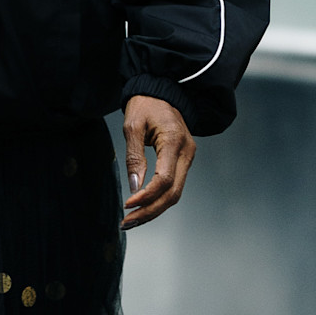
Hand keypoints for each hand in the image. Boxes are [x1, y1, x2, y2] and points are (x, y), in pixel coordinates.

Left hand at [121, 95, 195, 230]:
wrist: (161, 91)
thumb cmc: (145, 105)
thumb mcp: (132, 126)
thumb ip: (134, 157)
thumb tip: (135, 187)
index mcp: (175, 141)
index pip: (165, 179)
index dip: (147, 196)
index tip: (128, 204)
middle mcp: (187, 152)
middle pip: (173, 193)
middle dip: (150, 211)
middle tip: (127, 223)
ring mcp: (188, 158)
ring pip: (175, 193)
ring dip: (154, 209)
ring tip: (132, 220)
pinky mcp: (183, 161)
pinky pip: (173, 186)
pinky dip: (158, 200)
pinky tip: (142, 207)